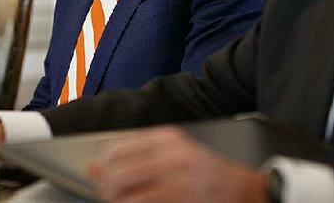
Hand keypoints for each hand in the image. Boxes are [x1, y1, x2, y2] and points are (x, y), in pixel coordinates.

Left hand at [88, 126, 268, 202]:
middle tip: (110, 196)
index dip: (101, 169)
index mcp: (166, 137)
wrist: (241, 190)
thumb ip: (132, 156)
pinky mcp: (184, 201)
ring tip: (123, 202)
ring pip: (126, 197)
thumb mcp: (169, 152)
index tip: (100, 178)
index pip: (115, 151)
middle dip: (106, 190)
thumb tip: (91, 168)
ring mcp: (179, 182)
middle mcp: (172, 156)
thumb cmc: (201, 172)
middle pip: (116, 175)